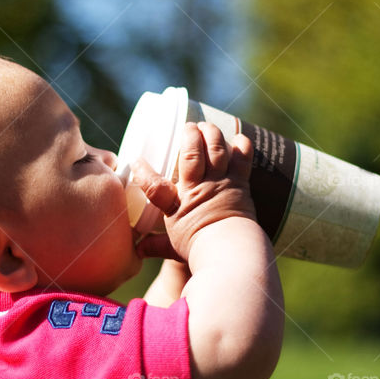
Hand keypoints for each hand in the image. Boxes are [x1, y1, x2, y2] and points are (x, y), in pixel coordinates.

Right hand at [133, 121, 256, 261]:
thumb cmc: (200, 249)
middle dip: (189, 135)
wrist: (232, 251)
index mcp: (177, 204)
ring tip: (206, 127)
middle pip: (192, 153)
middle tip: (188, 128)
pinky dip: (241, 146)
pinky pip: (242, 158)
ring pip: (216, 149)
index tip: (137, 161)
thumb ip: (156, 246)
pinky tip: (239, 138)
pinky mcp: (240, 183)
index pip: (154, 185)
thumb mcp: (173, 247)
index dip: (143, 171)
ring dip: (211, 133)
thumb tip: (137, 250)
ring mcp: (221, 183)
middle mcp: (199, 188)